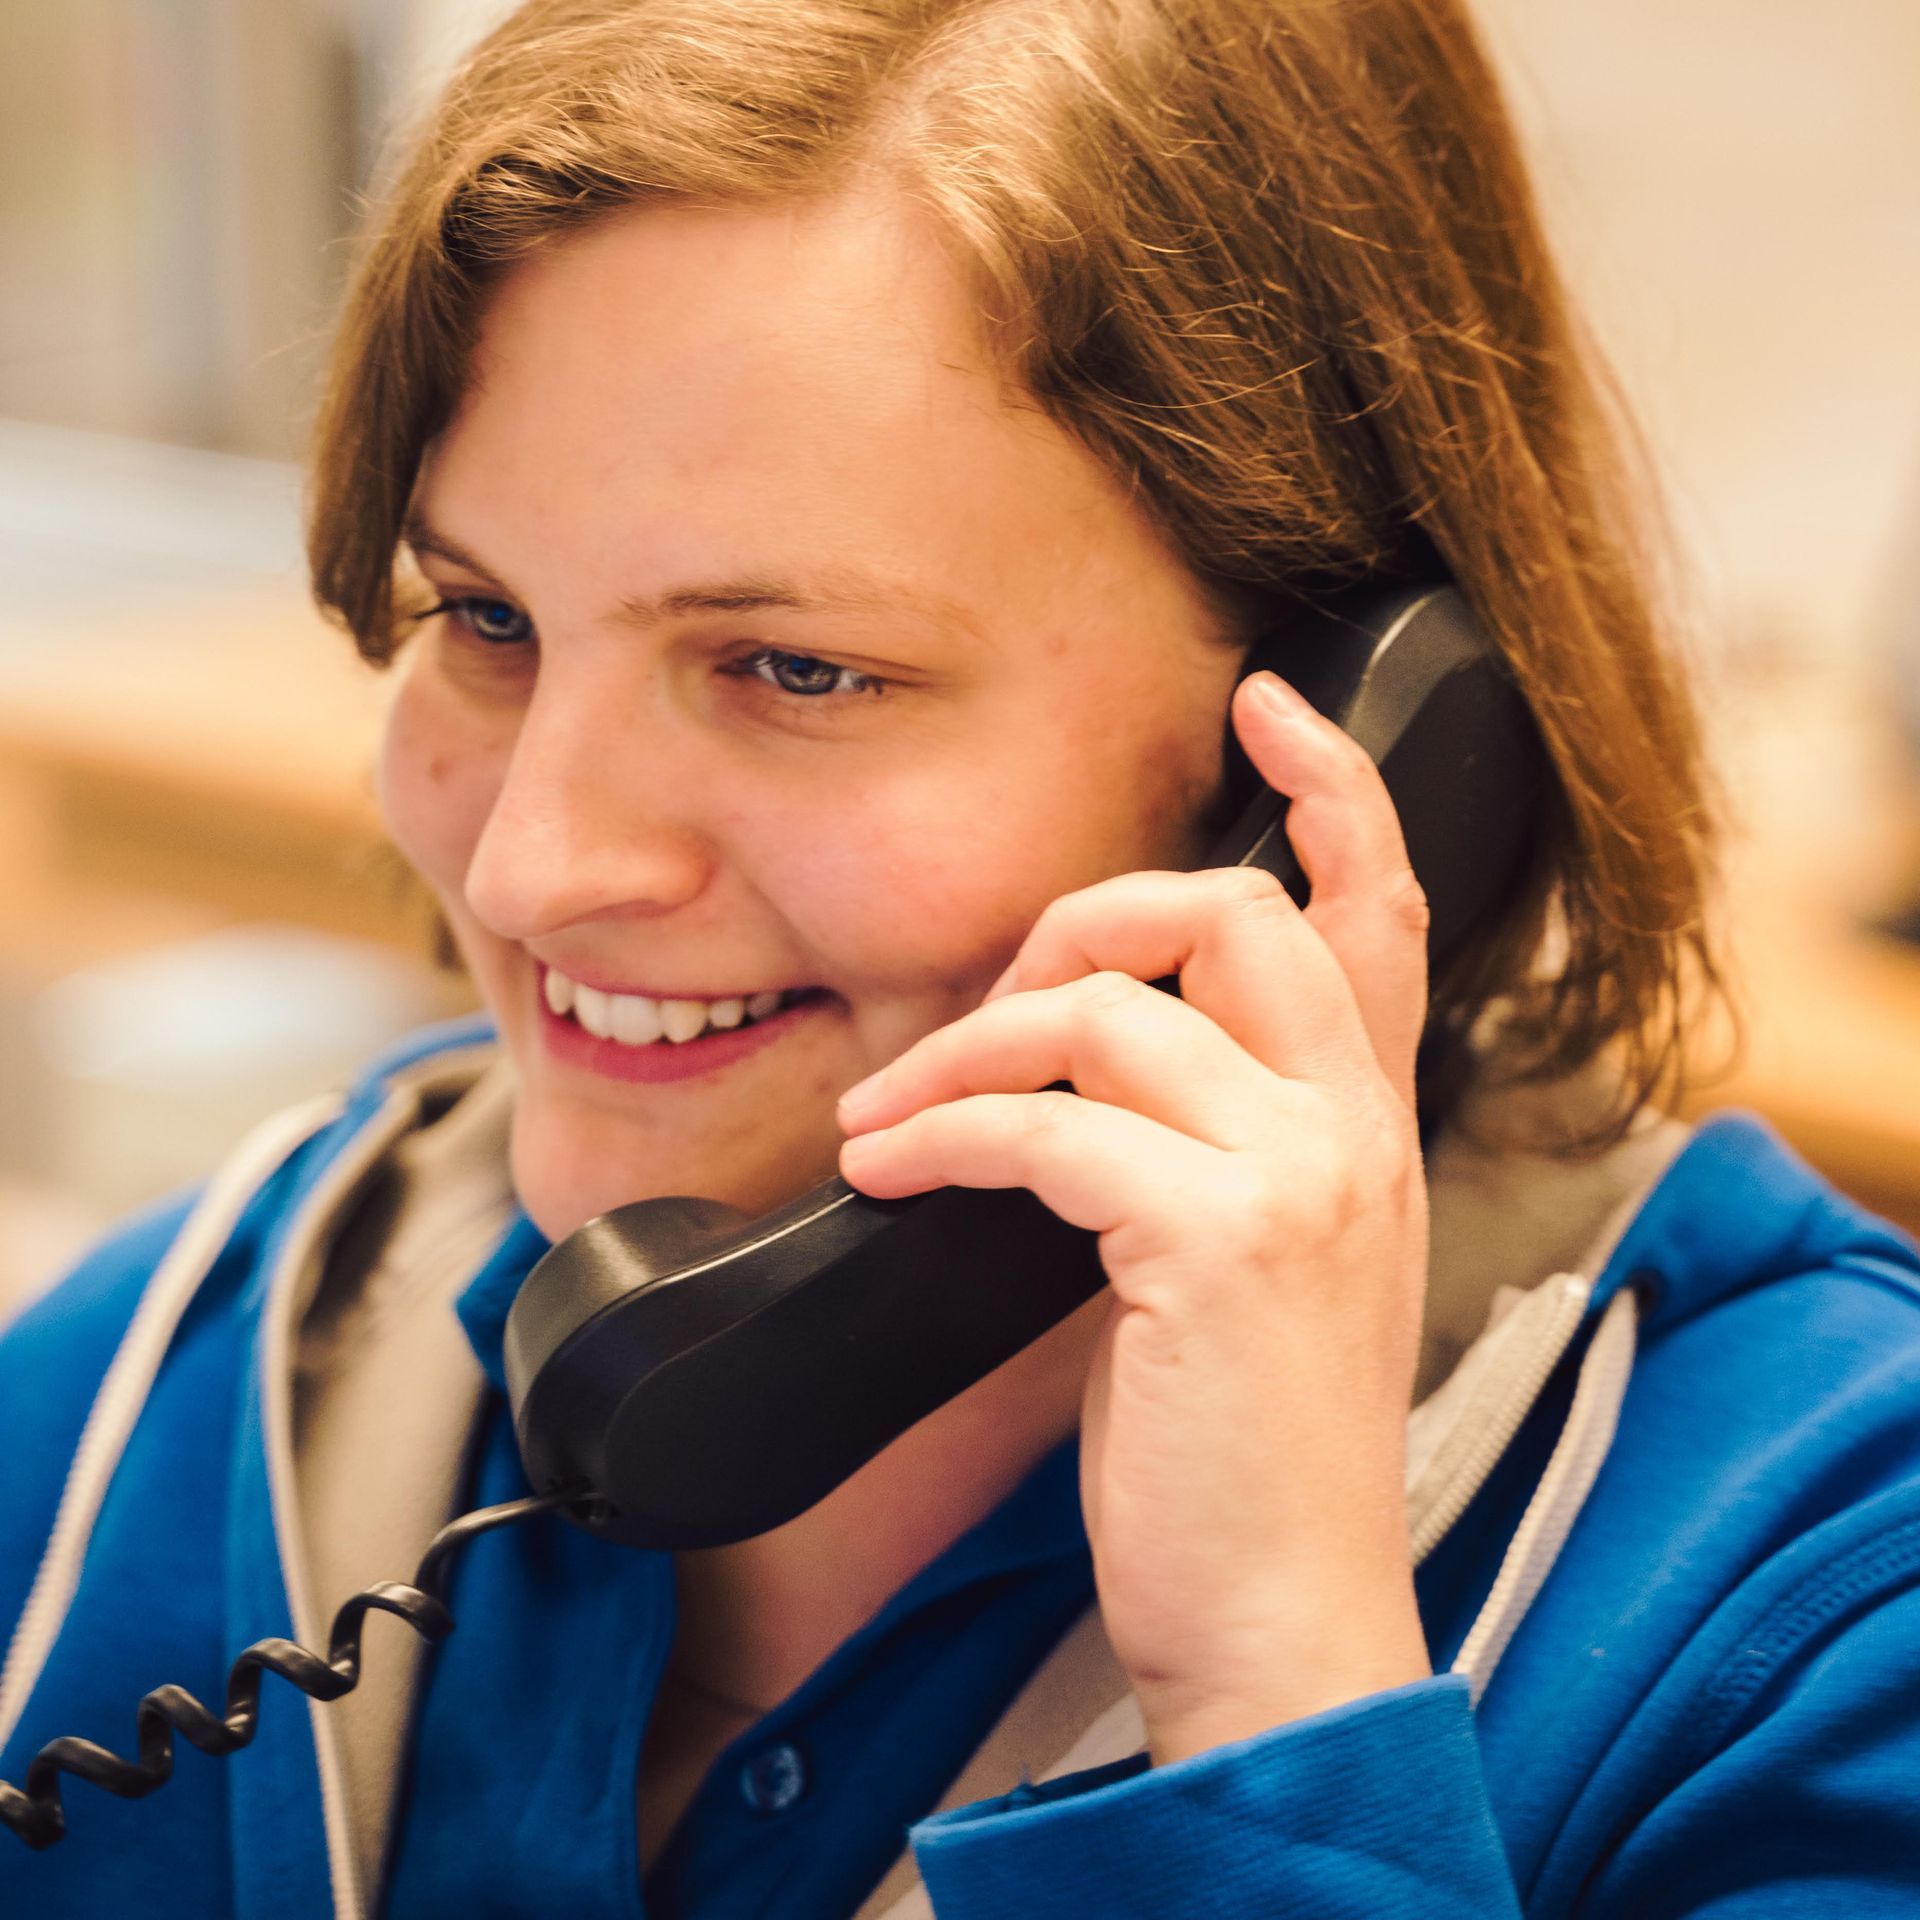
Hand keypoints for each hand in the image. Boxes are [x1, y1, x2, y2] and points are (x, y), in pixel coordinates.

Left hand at [835, 671, 1432, 1763]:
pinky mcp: (1218, 1242)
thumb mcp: (1250, 1266)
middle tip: (989, 999)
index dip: (1330, 790)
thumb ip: (1202, 1144)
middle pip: (1227, 913)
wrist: (1282, 1617)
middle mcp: (1356, 1128)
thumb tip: (1062, 1074)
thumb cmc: (1241, 1450)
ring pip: (1106, 1012)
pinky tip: (891, 1172)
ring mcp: (1300, 1177)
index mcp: (1368, 1126)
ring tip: (887, 1119)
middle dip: (1083, 921)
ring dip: (962, 1049)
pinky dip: (941, 1134)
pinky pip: (1042, 1125)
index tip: (1262, 706)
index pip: (1382, 910)